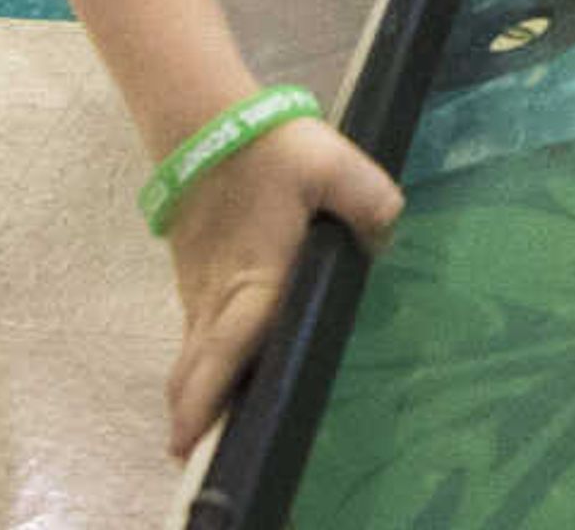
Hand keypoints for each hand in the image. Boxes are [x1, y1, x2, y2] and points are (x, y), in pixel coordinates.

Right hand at [162, 116, 401, 459]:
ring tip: (206, 430)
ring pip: (191, 353)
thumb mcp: (334, 165)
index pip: (226, 350)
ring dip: (196, 390)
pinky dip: (198, 362)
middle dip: (193, 413)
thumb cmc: (270, 149)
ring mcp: (198, 289)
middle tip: (195, 455)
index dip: (208, 397)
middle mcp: (217, 296)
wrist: (204, 120)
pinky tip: (215, 374)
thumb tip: (383, 240)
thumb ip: (369, 203)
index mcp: (253, 279)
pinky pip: (194, 333)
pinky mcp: (193, 277)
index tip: (192, 441)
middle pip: (197, 368)